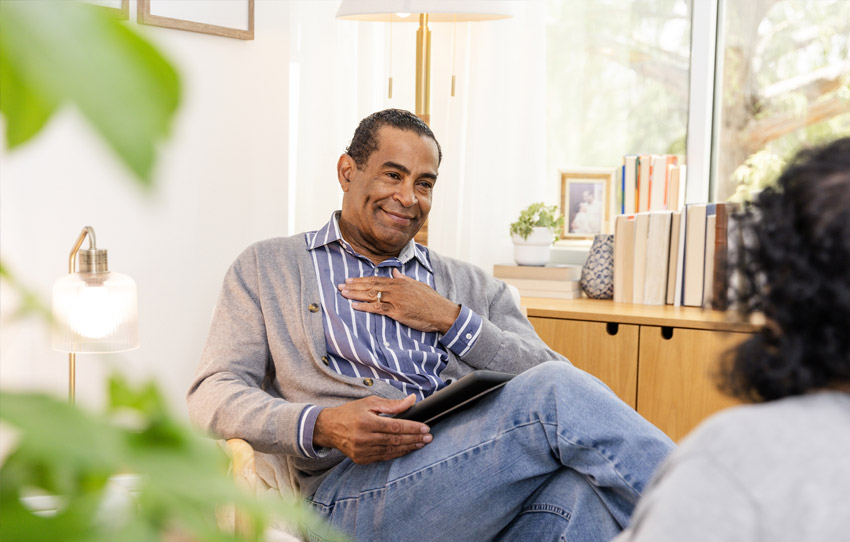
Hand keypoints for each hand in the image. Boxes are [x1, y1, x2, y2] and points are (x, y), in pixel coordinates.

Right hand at [313, 395, 431, 463]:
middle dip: (414, 439)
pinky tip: (407, 449)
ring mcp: (362, 451)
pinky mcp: (361, 459)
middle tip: (428, 437)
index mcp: (366, 422)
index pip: (395, 427)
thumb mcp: (370, 402)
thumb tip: (412, 400)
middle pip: (395, 440)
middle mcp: (364, 438)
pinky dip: (397, 454)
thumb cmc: (351, 412)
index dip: (412, 428)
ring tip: (421, 444)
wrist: (329, 428)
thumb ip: (392, 404)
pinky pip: (383, 457)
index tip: (425, 428)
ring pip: (391, 451)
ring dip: (408, 448)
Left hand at [338, 269, 460, 332]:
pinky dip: (365, 307)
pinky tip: (354, 306)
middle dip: (354, 286)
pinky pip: (377, 308)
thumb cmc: (430, 300)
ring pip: (371, 295)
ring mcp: (395, 299)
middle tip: (340, 286)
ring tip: (343, 294)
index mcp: (399, 281)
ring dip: (355, 294)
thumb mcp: (417, 285)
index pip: (376, 279)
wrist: (441, 312)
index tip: (349, 280)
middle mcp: (396, 288)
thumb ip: (404, 278)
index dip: (361, 280)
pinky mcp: (396, 311)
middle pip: (370, 286)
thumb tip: (396, 271)